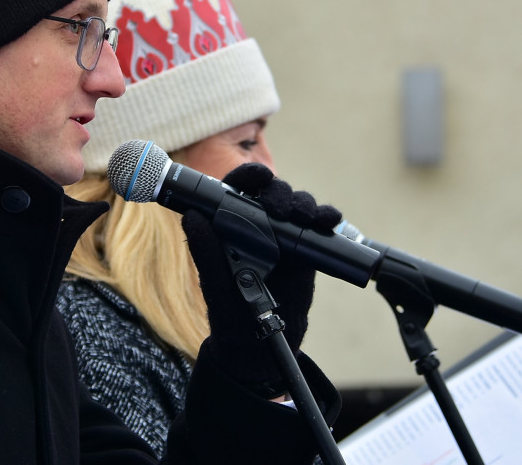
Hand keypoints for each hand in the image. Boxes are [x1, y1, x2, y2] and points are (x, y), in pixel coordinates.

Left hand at [182, 163, 341, 395]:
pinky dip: (327, 219)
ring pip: (297, 207)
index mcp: (229, 226)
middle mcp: (257, 225)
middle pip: (272, 193)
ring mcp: (283, 236)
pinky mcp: (305, 251)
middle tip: (281, 207)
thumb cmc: (228, 313)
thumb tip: (192, 217)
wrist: (259, 346)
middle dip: (280, 192)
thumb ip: (205, 252)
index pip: (237, 190)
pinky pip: (318, 229)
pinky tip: (329, 221)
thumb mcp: (214, 284)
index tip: (258, 174)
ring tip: (307, 217)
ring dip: (305, 205)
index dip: (248, 177)